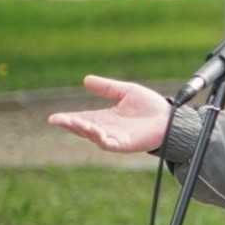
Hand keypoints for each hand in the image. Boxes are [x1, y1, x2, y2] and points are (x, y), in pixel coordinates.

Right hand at [47, 76, 171, 152]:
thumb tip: (86, 79)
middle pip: (82, 128)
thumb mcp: (126, 91)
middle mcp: (107, 129)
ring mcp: (115, 138)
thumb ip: (107, 87)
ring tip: (73, 121)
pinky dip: (100, 138)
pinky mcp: (125, 144)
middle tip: (57, 120)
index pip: (81, 118)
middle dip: (69, 124)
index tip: (53, 118)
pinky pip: (109, 143)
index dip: (67, 118)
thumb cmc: (150, 107)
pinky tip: (94, 131)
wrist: (171, 119)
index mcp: (105, 117)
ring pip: (93, 136)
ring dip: (82, 129)